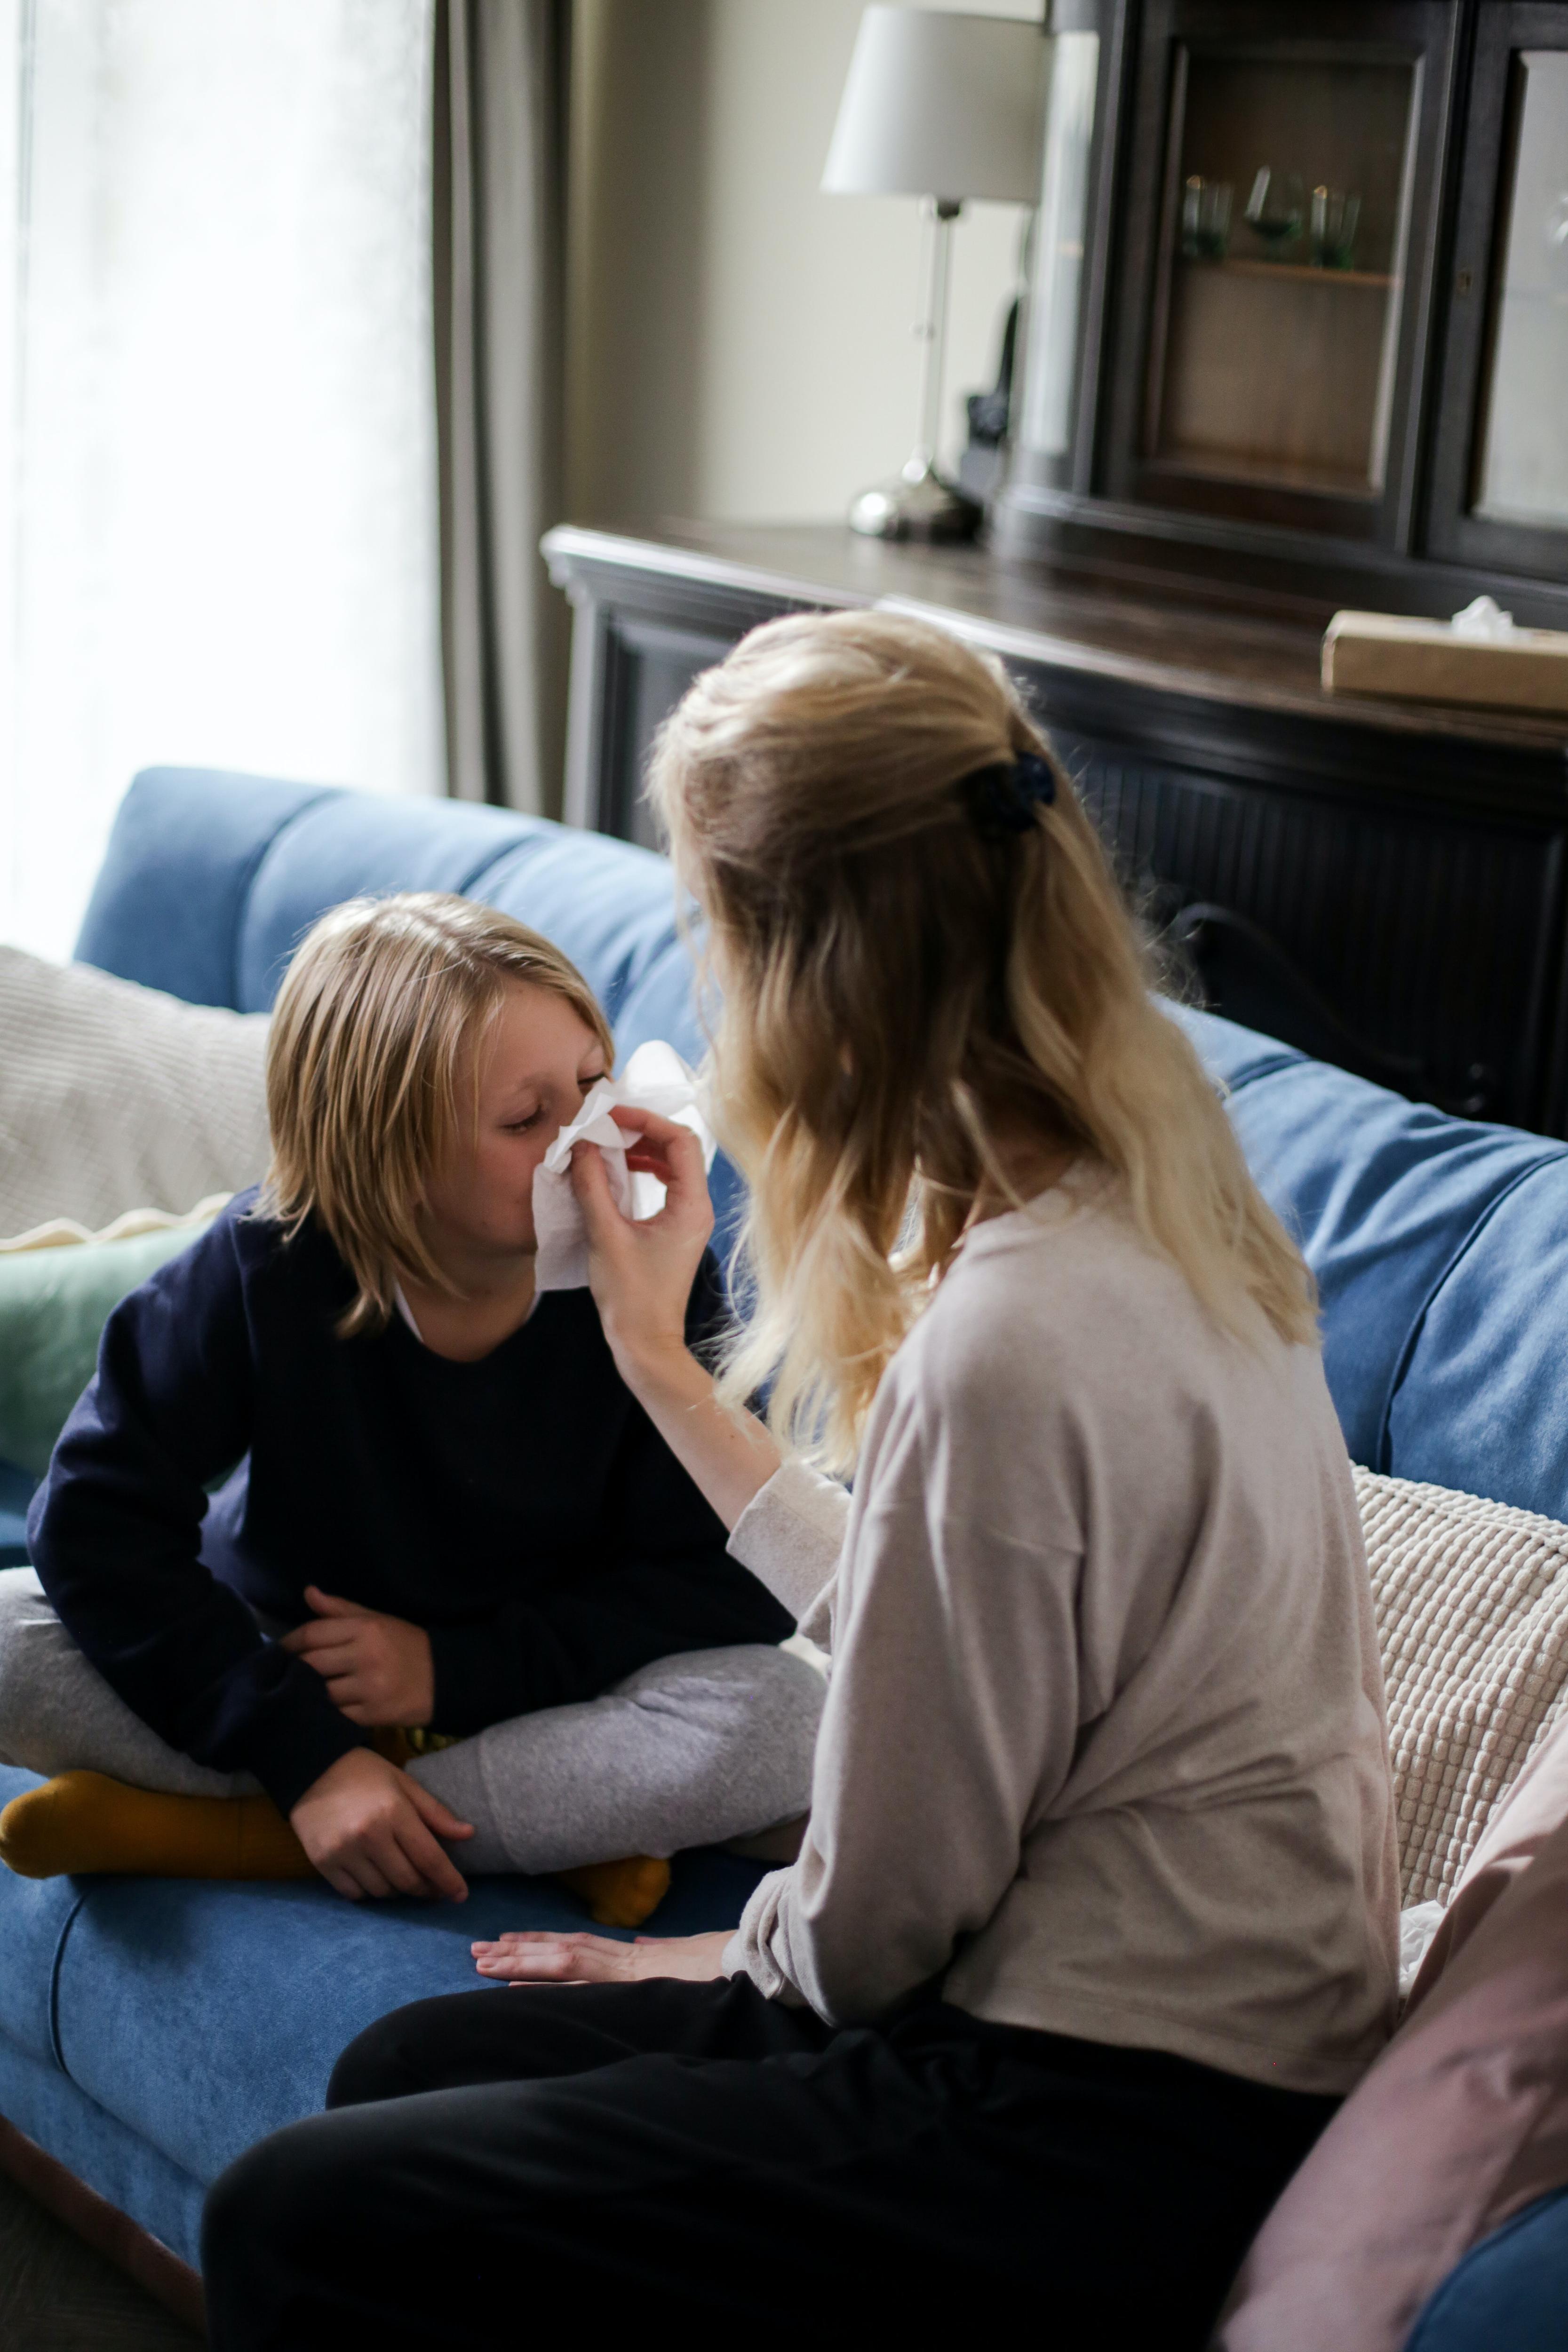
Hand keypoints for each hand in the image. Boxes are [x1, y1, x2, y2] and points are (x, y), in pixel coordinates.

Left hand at [281, 1586, 434, 1726]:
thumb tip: (308, 1593)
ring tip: (300, 1693)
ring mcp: (369, 1688)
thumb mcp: (377, 1620)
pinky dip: (326, 1714)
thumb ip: (340, 1609)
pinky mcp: (374, 1715)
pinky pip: (336, 1716)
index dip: (289, 1643)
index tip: (280, 1651)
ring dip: (307, 1694)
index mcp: (366, 1628)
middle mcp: (365, 1656)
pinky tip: (322, 1711)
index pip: (313, 1634)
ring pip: (320, 1693)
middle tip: (284, 1674)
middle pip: (311, 1665)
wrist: (446, 1678)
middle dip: (294, 1670)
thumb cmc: (407, 1644)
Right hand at [290, 1747, 472, 1902]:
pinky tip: (376, 1877)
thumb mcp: (404, 1783)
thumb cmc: (364, 1773)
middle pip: (408, 1881)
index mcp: (393, 1812)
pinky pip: (355, 1894)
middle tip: (434, 1889)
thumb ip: (435, 1812)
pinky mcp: (322, 1863)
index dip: (448, 1881)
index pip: (429, 1858)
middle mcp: (368, 1836)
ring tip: (404, 1878)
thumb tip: (468, 1834)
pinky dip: (370, 1892)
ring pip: (382, 1892)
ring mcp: (343, 1851)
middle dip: (426, 1889)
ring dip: (399, 1891)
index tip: (460, 1895)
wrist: (310, 1767)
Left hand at [471, 1927, 731, 1984]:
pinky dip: (547, 1981)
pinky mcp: (635, 1983)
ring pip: (562, 1960)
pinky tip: (517, 1985)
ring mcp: (628, 1971)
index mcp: (634, 1958)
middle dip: (516, 1952)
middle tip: (475, 1953)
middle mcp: (625, 1960)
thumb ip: (663, 1953)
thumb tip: (643, 1948)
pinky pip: (582, 1981)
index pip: (577, 1946)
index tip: (506, 1943)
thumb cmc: (729, 1962)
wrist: (756, 1959)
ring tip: (483, 1962)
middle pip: (560, 1950)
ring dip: (520, 1962)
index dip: (540, 1944)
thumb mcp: (690, 1956)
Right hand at [570, 1106, 713, 1385]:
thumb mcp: (604, 1235)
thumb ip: (592, 1186)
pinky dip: (641, 1172)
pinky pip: (664, 1186)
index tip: (612, 1116)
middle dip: (642, 1131)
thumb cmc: (630, 1296)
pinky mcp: (676, 1230)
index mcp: (691, 1206)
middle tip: (606, 1127)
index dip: (647, 1120)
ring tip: (606, 1148)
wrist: (645, 1342)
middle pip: (679, 1148)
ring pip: (672, 1165)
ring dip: (640, 1151)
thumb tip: (580, 1145)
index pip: (680, 1140)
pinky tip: (615, 1174)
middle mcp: (697, 1208)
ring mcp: (689, 1219)